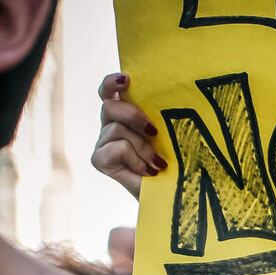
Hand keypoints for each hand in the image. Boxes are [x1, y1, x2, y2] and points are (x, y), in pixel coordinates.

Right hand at [91, 72, 164, 199]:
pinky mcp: (99, 159)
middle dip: (133, 115)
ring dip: (142, 147)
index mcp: (125, 111)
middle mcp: (110, 123)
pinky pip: (116, 148)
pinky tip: (145, 171)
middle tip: (154, 132)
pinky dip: (135, 159)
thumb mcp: (171, 134)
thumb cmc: (176, 161)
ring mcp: (103, 141)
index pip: (109, 89)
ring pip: (116, 129)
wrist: (171, 194)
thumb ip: (162, 114)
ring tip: (156, 163)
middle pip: (109, 105)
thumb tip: (172, 95)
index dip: (112, 82)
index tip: (126, 80)